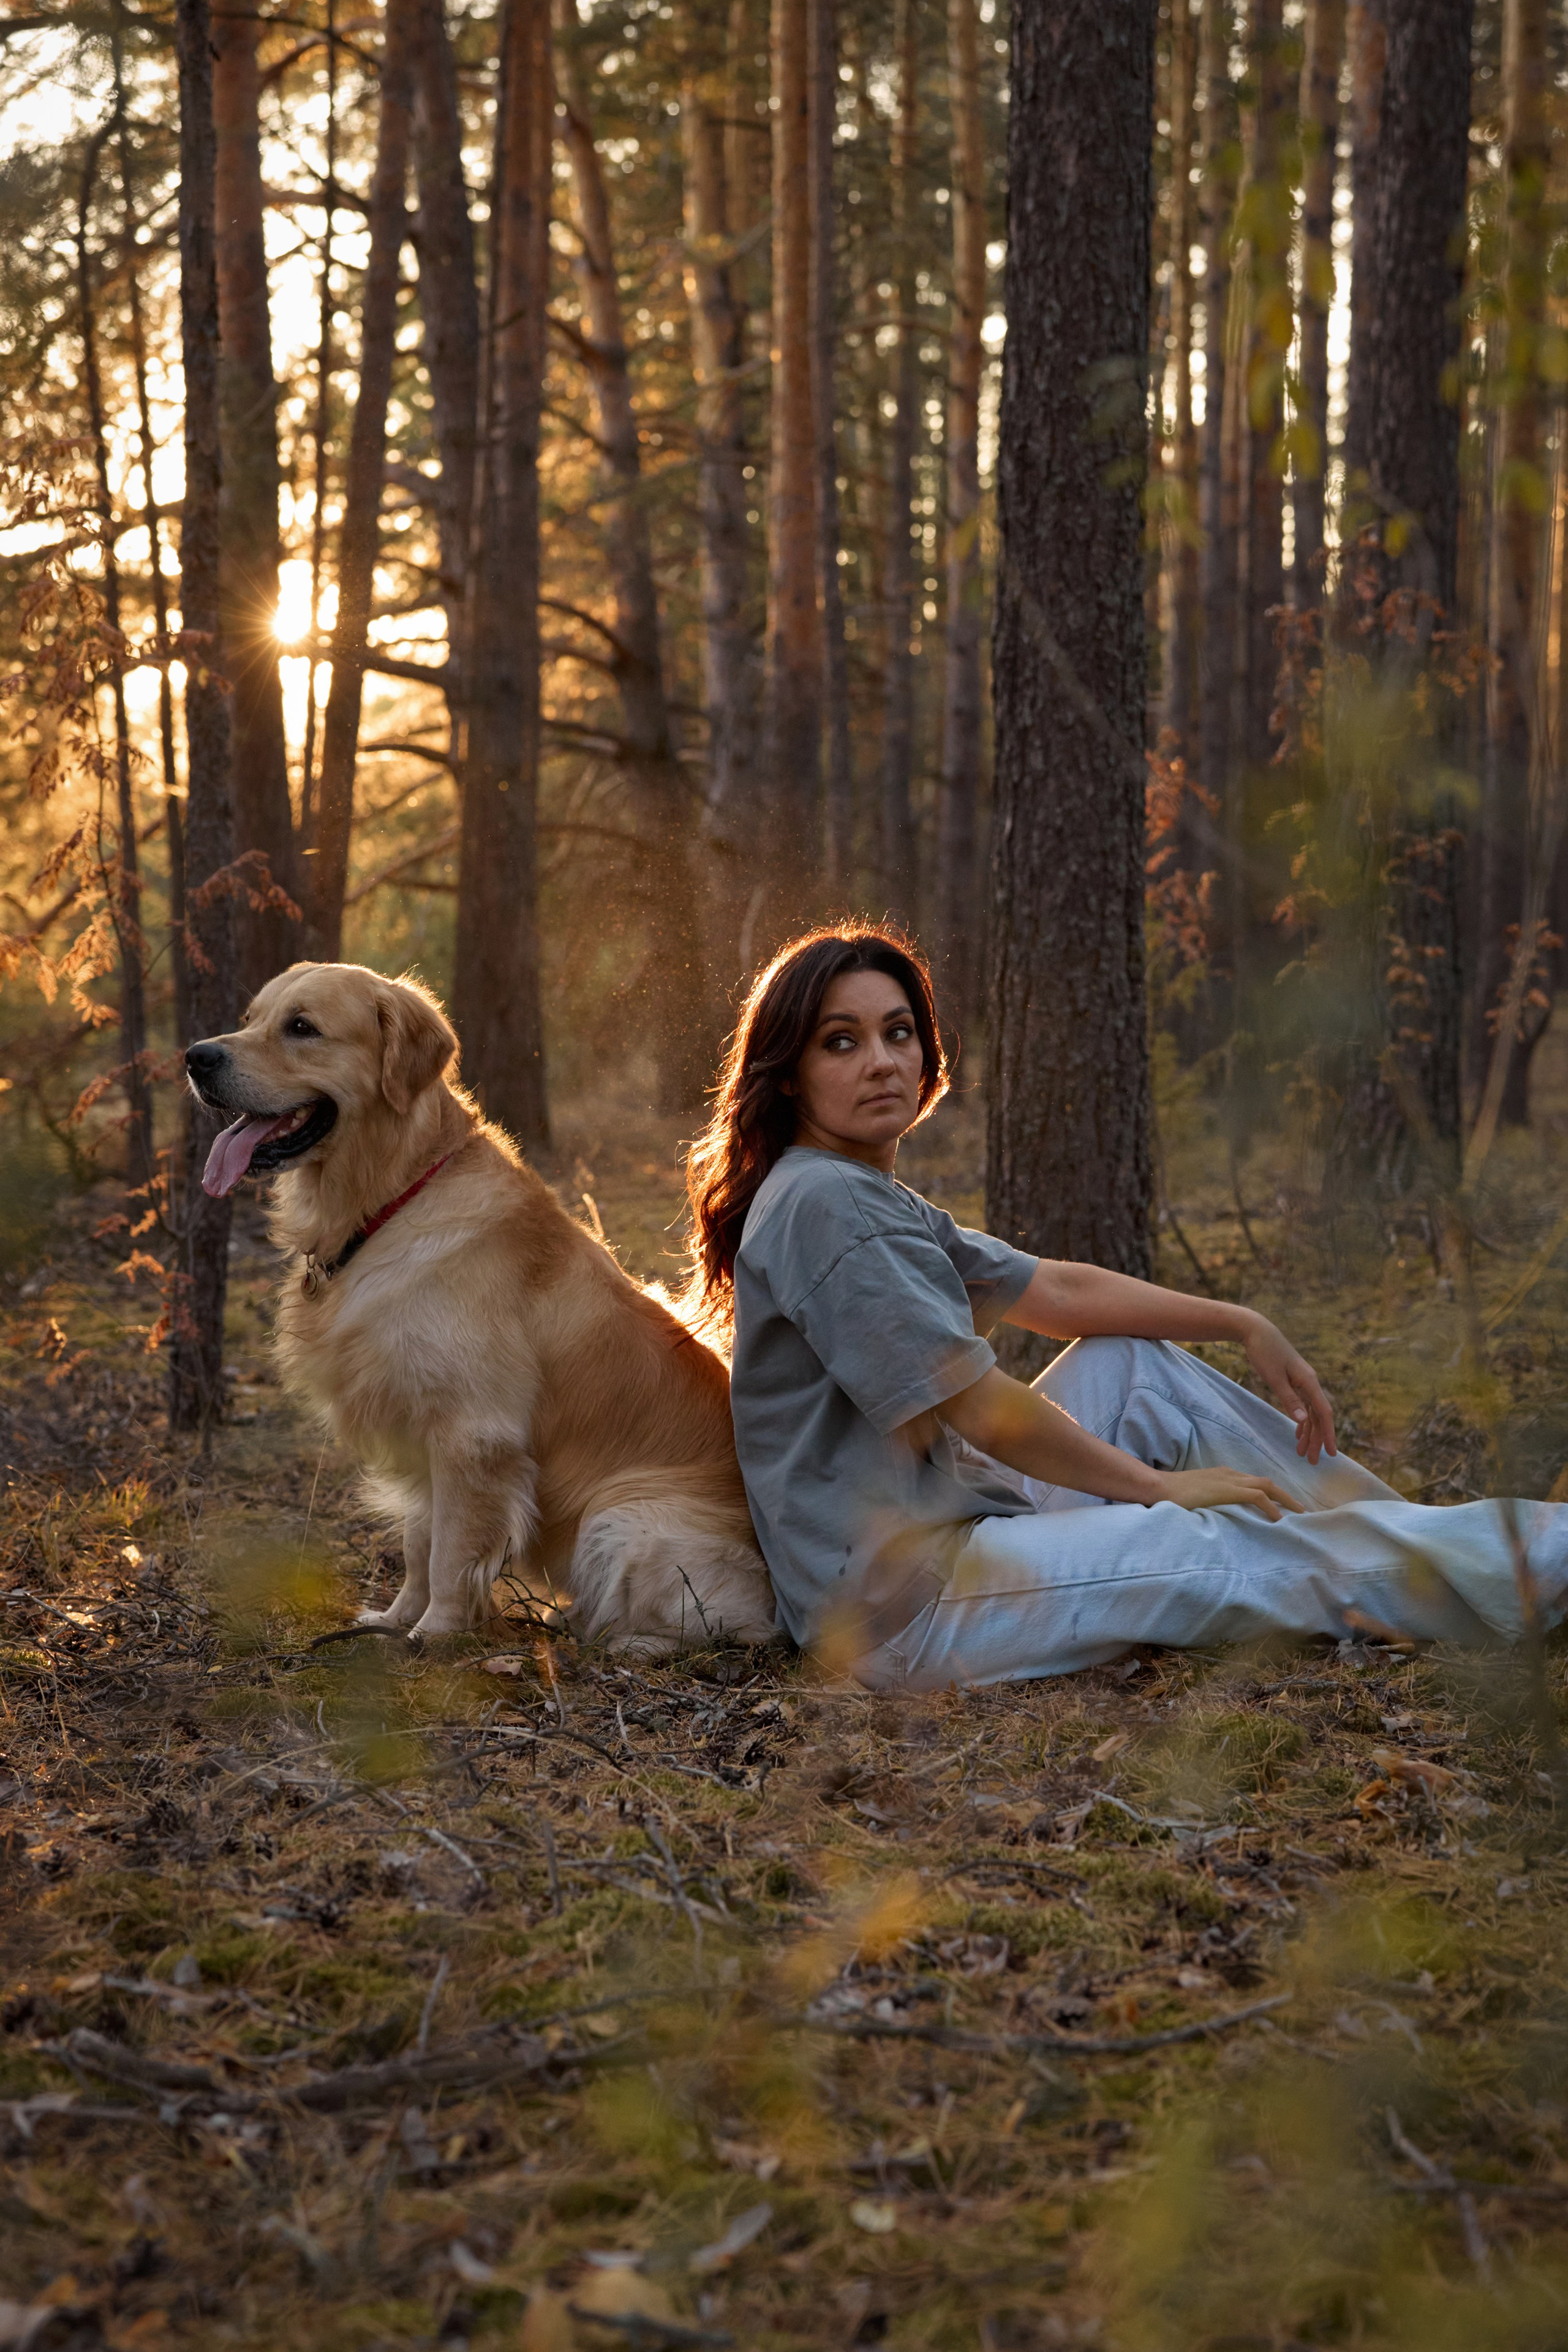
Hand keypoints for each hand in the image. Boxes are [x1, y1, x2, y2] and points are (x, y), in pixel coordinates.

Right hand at [1149, 1467, 1303, 1521]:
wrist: (1157, 1487)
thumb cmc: (1169, 1495)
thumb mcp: (1194, 1498)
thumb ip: (1207, 1503)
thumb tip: (1215, 1518)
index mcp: (1221, 1475)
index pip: (1251, 1482)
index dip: (1268, 1493)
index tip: (1280, 1506)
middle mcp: (1228, 1474)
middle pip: (1264, 1481)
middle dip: (1284, 1495)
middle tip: (1299, 1509)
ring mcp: (1229, 1480)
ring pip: (1266, 1485)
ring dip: (1284, 1499)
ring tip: (1298, 1513)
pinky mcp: (1228, 1490)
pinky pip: (1258, 1496)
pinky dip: (1272, 1507)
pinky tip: (1280, 1519)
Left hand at [1239, 1314, 1336, 1461]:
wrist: (1256, 1331)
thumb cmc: (1264, 1352)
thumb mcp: (1274, 1377)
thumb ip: (1289, 1399)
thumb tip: (1303, 1420)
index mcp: (1309, 1382)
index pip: (1323, 1413)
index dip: (1328, 1434)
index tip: (1330, 1453)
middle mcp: (1310, 1383)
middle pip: (1318, 1416)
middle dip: (1316, 1439)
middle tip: (1312, 1461)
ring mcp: (1302, 1382)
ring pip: (1310, 1413)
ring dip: (1307, 1433)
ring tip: (1302, 1453)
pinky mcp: (1293, 1381)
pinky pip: (1302, 1406)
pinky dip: (1300, 1421)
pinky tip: (1297, 1433)